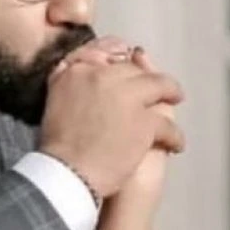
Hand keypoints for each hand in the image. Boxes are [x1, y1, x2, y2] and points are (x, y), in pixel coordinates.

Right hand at [40, 43, 184, 200]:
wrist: (67, 174)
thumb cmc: (57, 149)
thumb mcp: (53, 103)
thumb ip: (69, 82)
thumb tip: (81, 74)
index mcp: (77, 71)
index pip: (105, 55)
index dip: (120, 62)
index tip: (131, 62)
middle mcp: (102, 76)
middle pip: (133, 69)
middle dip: (146, 77)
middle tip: (157, 85)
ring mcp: (126, 97)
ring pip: (158, 86)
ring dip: (170, 92)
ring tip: (176, 99)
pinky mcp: (143, 122)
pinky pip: (167, 124)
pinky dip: (174, 135)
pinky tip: (176, 144)